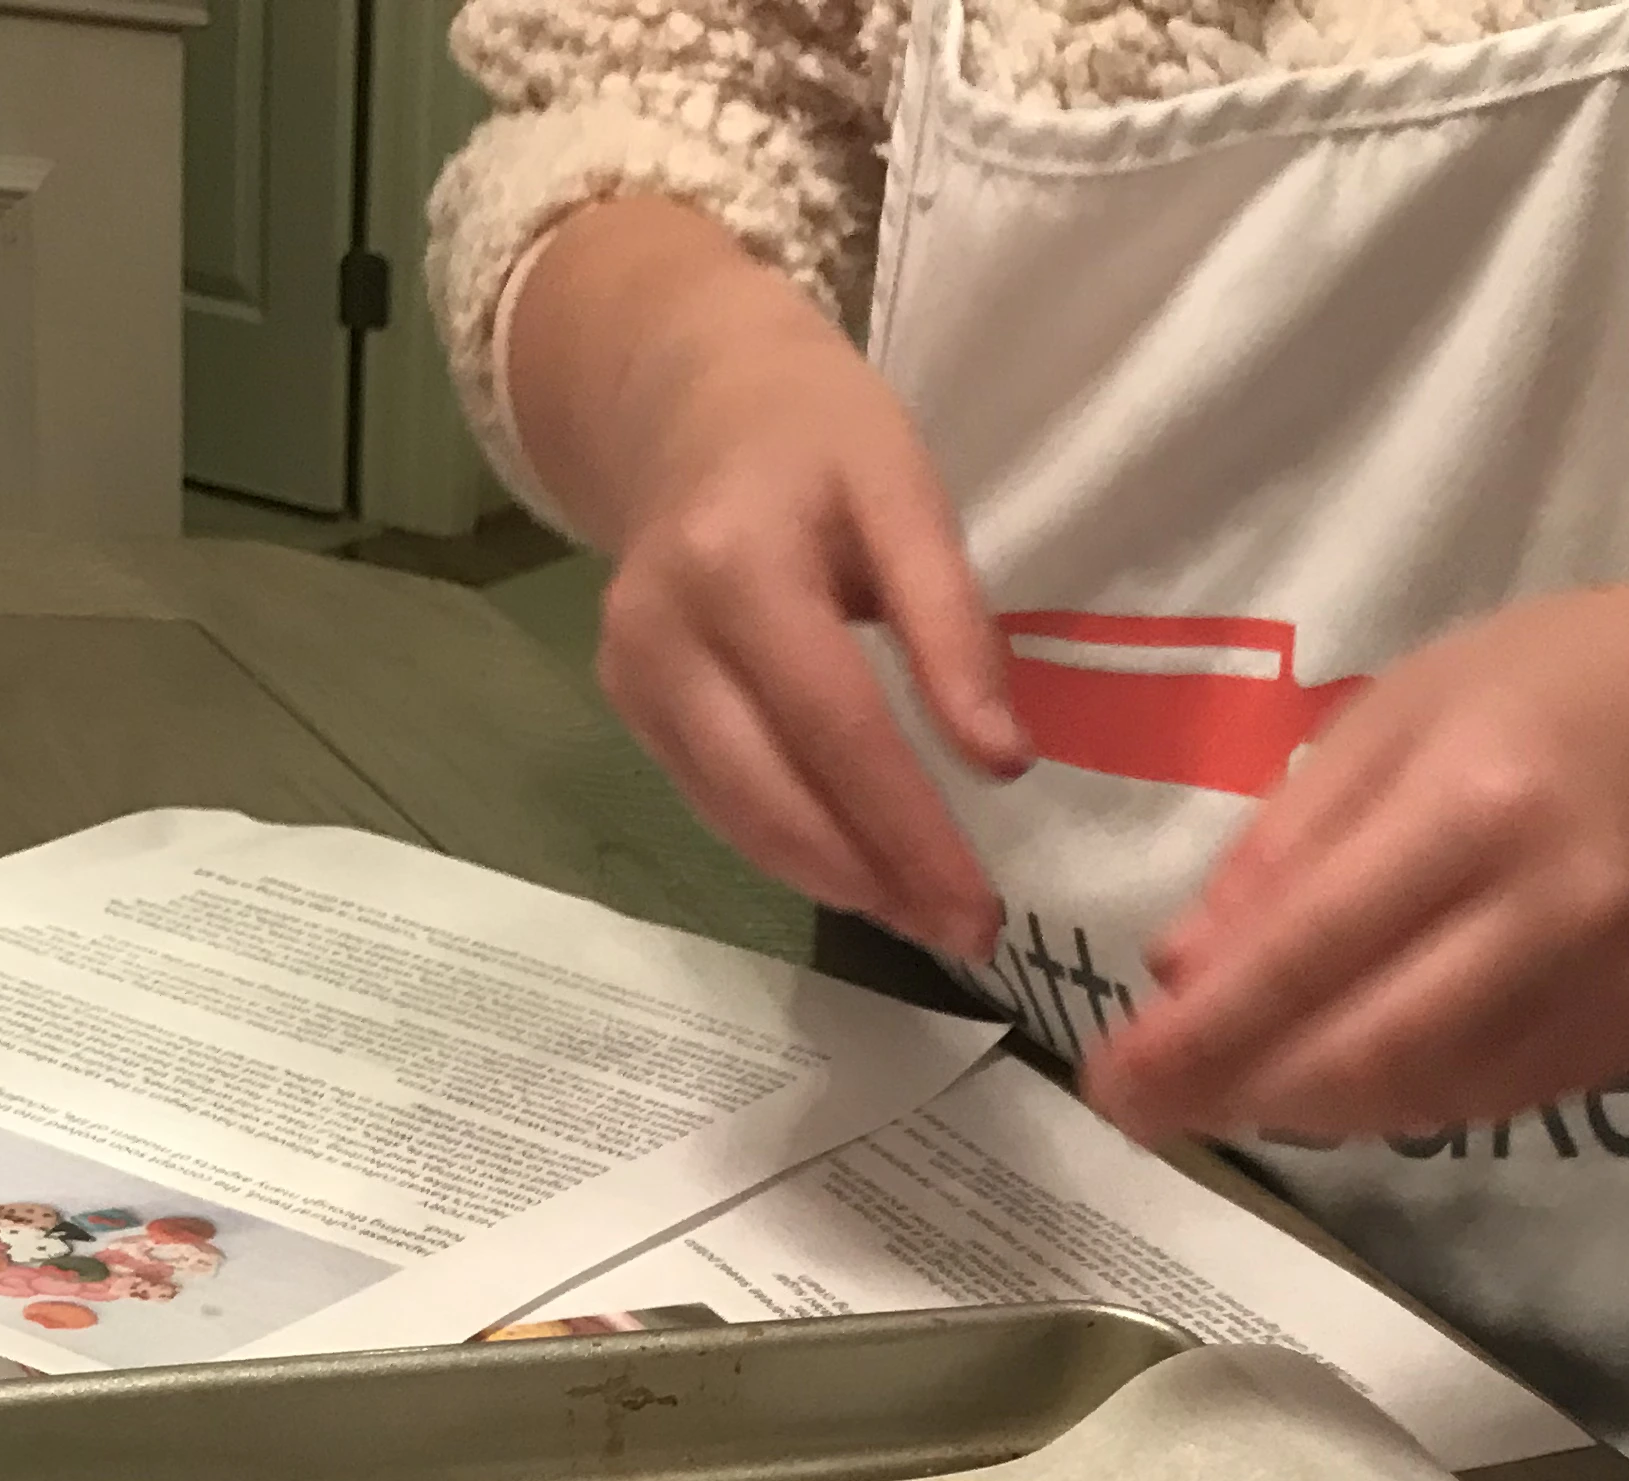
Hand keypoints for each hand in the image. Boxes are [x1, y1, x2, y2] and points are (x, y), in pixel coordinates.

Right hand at [507, 200, 1028, 965]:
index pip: (838, 732)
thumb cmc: (818, 438)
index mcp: (736, 566)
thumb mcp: (906, 492)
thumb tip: (999, 764)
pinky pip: (717, 803)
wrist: (691, 398)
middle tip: (968, 935)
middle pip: (780, 796)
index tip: (980, 911)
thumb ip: (952, 624)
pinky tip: (863, 873)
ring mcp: (633, 675)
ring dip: (838, 884)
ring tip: (925, 917)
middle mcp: (664, 632)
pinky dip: (793, 850)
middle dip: (880, 881)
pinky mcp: (629, 703)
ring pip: (741, 819)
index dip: (911, 833)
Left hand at [1084, 560, 1628, 1148]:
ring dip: (1302, 1108)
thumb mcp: (1399, 715)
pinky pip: (1477, 1103)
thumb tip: (1178, 975)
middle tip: (1142, 1111)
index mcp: (1476, 801)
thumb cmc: (1546, 693)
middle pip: (1364, 1051)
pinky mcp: (1626, 1042)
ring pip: (1417, 1097)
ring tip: (1223, 1089)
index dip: (1201, 1035)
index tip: (1110, 1080)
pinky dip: (1387, 1104)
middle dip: (1236, 1093)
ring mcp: (1601, 989)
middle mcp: (1550, 908)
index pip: (1309, 951)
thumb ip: (1286, 847)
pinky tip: (1332, 1079)